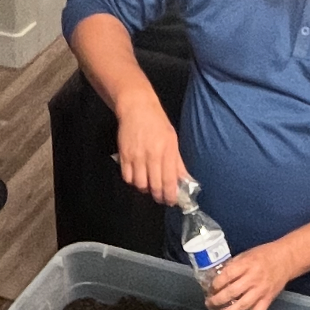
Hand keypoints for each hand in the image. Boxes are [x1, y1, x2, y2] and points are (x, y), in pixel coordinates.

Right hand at [115, 89, 187, 203]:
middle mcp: (152, 155)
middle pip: (154, 186)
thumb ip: (177, 162)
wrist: (137, 107)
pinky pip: (127, 177)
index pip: (169, 181)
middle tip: (161, 198)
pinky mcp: (124, 155)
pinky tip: (138, 177)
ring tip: (149, 185)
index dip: (170, 196)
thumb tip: (185, 181)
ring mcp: (136, 156)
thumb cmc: (158, 123)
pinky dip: (133, 181)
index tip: (171, 201)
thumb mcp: (172, 140)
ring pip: (140, 184)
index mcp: (167, 151)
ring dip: (145, 189)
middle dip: (159, 197)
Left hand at [203, 240, 295, 309]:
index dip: (216, 283)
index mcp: (247, 264)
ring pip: (242, 306)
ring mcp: (261, 291)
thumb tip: (218, 277)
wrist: (287, 258)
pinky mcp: (268, 300)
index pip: (227, 275)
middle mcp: (254, 279)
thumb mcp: (247, 254)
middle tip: (209, 303)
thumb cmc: (265, 255)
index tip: (210, 288)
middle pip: (232, 292)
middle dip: (217, 300)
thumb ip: (233, 265)